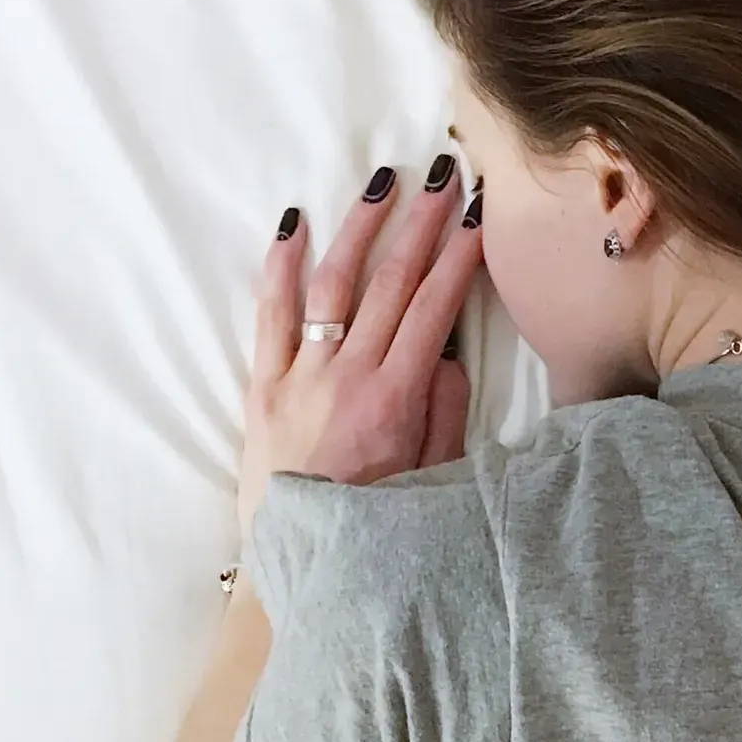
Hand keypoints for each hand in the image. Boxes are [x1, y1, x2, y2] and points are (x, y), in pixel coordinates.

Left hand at [237, 160, 480, 543]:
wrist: (298, 565)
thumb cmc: (374, 529)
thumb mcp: (432, 478)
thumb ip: (444, 412)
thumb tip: (451, 353)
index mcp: (396, 398)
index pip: (436, 306)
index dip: (459, 254)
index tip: (478, 214)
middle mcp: (348, 375)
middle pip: (392, 282)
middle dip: (421, 223)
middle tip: (443, 175)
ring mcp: (300, 376)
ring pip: (333, 284)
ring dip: (360, 228)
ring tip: (382, 184)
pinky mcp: (262, 386)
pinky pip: (270, 316)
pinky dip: (280, 267)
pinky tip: (294, 225)